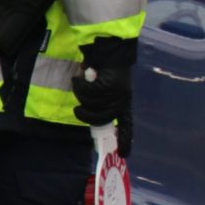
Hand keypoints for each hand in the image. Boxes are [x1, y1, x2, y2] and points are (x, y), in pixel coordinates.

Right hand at [72, 37, 137, 156]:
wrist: (109, 49)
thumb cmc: (104, 70)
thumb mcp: (105, 89)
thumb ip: (102, 103)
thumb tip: (93, 118)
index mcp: (123, 103)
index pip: (127, 126)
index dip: (126, 141)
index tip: (125, 155)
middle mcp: (122, 100)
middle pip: (99, 118)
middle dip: (84, 114)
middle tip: (77, 109)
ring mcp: (117, 93)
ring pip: (91, 104)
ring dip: (81, 94)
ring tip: (81, 83)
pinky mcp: (109, 84)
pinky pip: (87, 92)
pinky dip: (79, 84)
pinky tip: (81, 75)